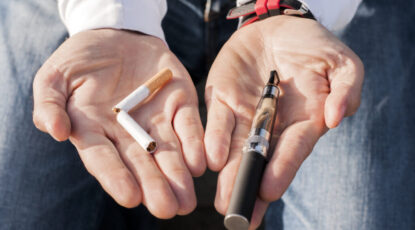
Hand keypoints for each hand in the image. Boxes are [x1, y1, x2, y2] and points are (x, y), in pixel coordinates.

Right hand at [33, 29, 205, 217]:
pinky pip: (188, 126)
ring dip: (178, 175)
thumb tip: (53, 131)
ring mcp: (155, 120)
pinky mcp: (178, 104)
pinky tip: (199, 164)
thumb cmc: (81, 59)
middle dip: (154, 186)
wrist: (117, 35)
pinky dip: (194, 144)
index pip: (104, 159)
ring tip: (186, 199)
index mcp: (95, 130)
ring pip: (168, 152)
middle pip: (141, 163)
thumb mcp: (55, 76)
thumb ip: (49, 103)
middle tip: (167, 208)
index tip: (130, 196)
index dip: (116, 177)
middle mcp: (127, 133)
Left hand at [204, 16, 363, 227]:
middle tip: (239, 216)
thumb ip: (346, 89)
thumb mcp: (342, 63)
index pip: (293, 149)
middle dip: (249, 187)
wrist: (278, 27)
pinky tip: (211, 160)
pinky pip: (216, 121)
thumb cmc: (313, 47)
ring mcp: (245, 114)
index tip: (269, 190)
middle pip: (260, 159)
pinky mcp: (223, 100)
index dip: (282, 169)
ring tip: (223, 200)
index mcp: (303, 121)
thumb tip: (337, 117)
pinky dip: (214, 139)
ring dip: (229, 174)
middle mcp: (272, 125)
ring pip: (235, 148)